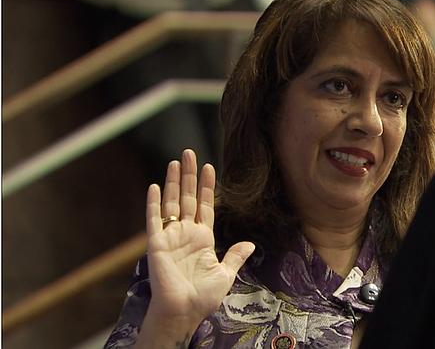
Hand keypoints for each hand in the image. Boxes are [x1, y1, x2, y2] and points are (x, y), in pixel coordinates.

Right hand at [145, 149, 254, 322]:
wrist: (185, 311)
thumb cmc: (203, 296)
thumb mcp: (225, 273)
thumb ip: (235, 256)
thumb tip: (251, 244)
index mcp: (203, 238)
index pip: (206, 205)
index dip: (208, 186)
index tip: (209, 166)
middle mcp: (186, 233)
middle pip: (188, 197)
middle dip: (190, 175)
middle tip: (189, 153)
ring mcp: (170, 236)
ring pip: (172, 202)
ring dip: (174, 182)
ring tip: (176, 161)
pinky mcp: (157, 244)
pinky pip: (154, 220)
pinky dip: (154, 203)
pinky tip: (155, 186)